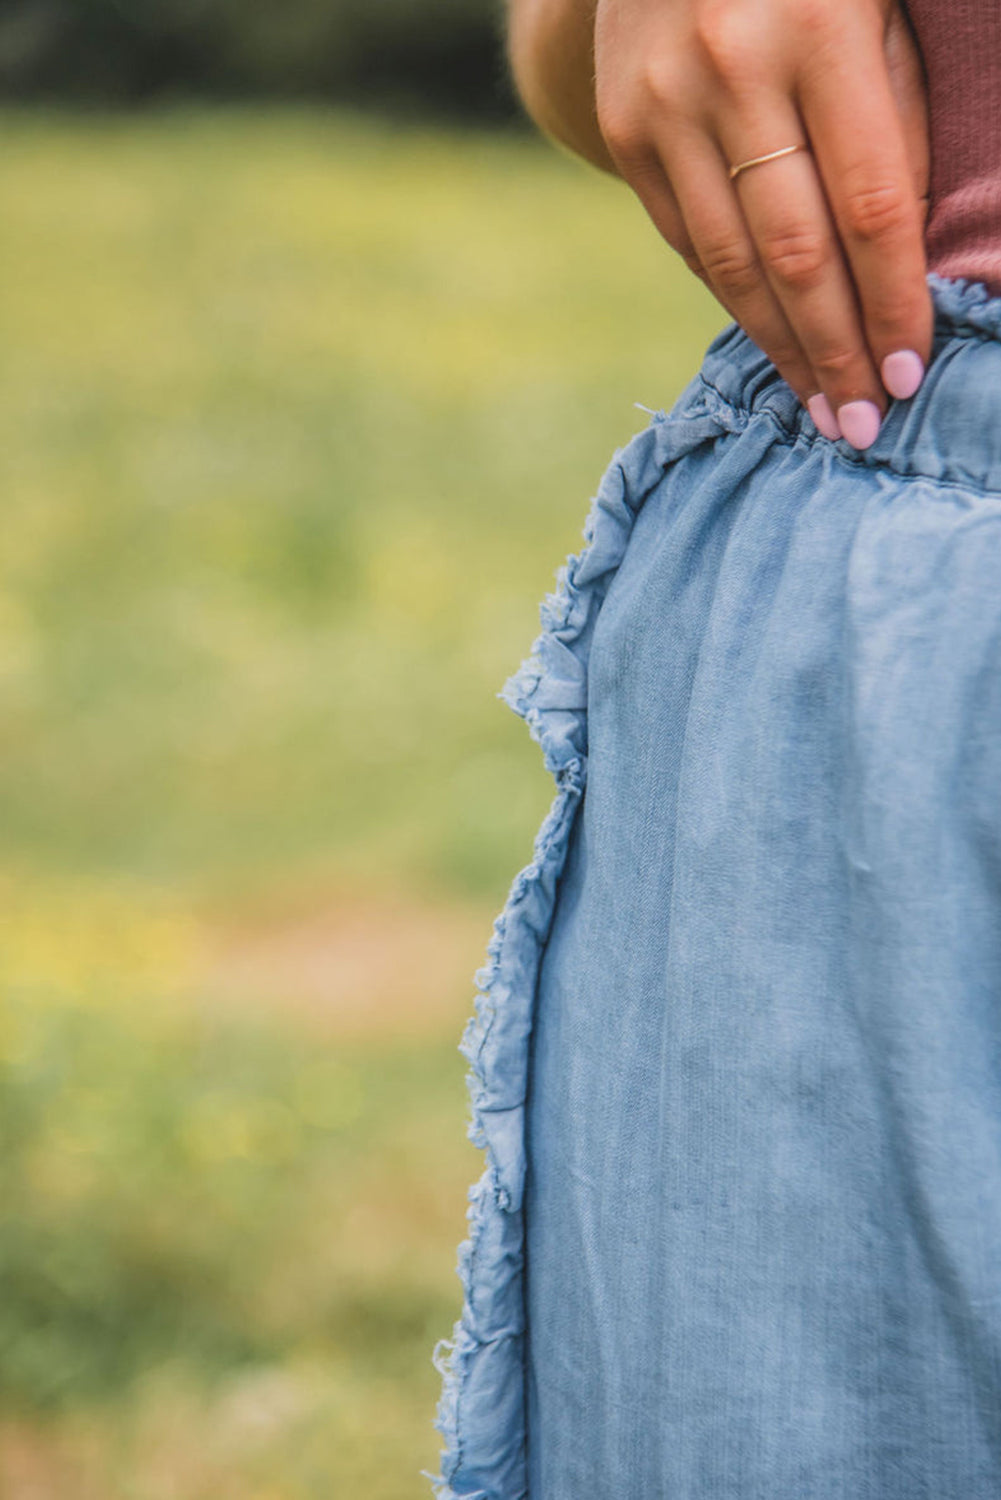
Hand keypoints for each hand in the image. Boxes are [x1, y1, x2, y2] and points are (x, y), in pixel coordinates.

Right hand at [593, 0, 931, 447]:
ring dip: (781, 347)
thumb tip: (903, 265)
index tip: (908, 373)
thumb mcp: (880, 13)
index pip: (869, 203)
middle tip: (861, 425)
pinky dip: (733, 299)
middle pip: (795, 249)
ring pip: (731, 261)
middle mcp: (730, 69)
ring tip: (819, 407)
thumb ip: (894, 124)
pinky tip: (770, 344)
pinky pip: (686, 240)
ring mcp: (663, 104)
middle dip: (835, 348)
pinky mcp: (624, 130)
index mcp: (819, 27)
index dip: (891, 300)